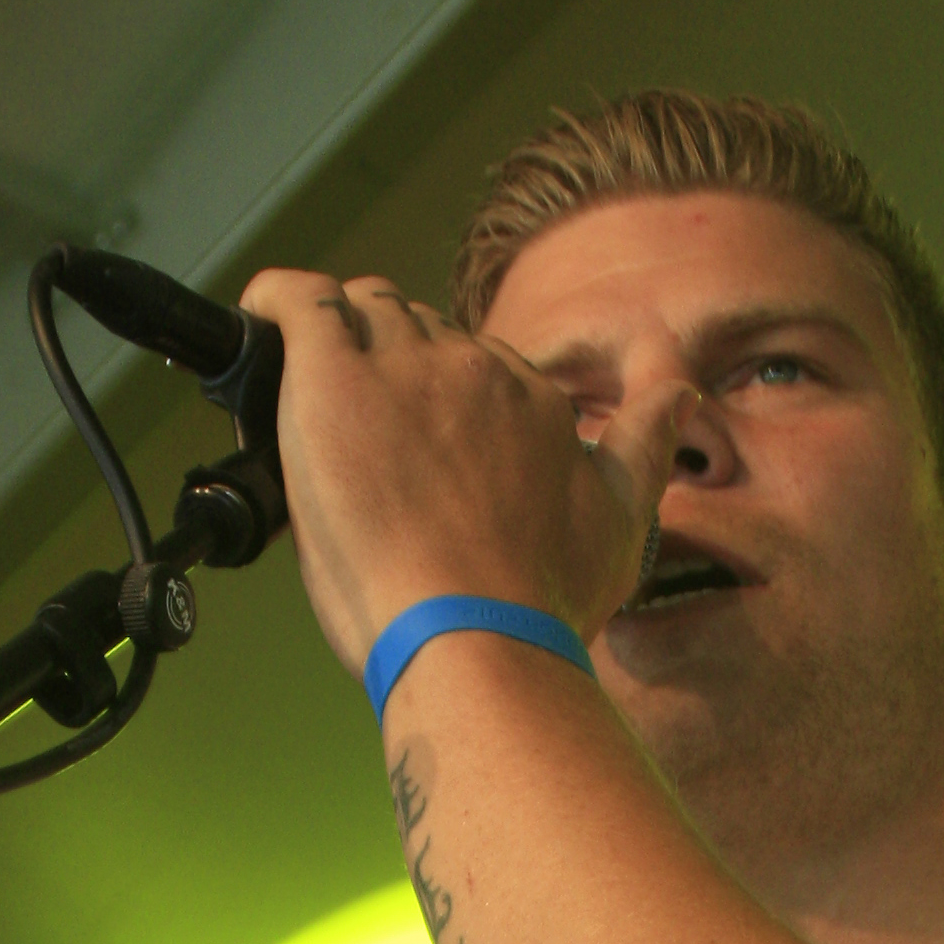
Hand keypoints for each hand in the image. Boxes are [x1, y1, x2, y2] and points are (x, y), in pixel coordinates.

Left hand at [237, 266, 686, 679]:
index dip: (443, 403)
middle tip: (369, 450)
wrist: (480, 641)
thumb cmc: (539, 605)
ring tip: (322, 414)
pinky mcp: (335, 378)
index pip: (474, 362)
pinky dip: (274, 303)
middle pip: (415, 330)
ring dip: (341, 351)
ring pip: (361, 317)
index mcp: (530, 397)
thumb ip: (646, 444)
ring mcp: (403, 367)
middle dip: (393, 373)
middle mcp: (471, 367)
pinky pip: (296, 303)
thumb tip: (683, 389)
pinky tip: (260, 319)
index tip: (422, 456)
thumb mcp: (623, 522)